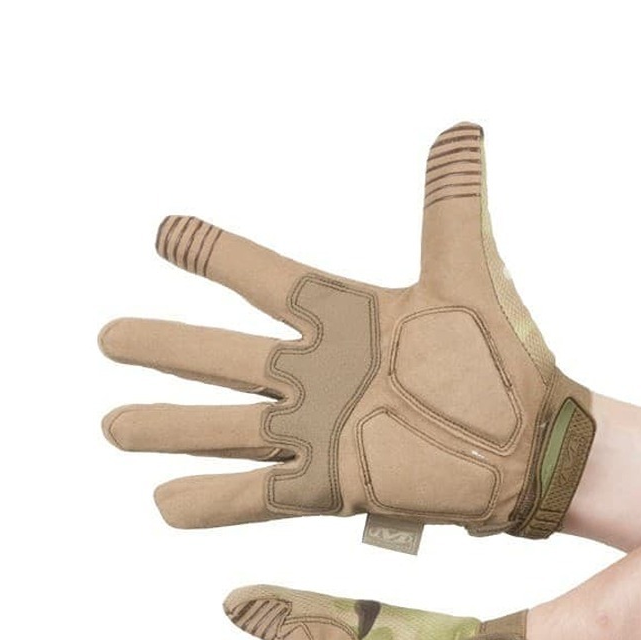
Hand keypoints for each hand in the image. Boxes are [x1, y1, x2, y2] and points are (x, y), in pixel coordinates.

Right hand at [100, 123, 594, 538]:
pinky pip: (258, 497)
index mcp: (345, 322)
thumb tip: (459, 133)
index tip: (165, 233)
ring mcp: (321, 434)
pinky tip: (165, 505)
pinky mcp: (333, 487)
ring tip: (114, 427)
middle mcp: (320, 378)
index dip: (215, 255)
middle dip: (165, 350)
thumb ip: (451, 206)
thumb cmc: (504, 362)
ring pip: (227, 430)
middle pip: (225, 360)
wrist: (532, 445)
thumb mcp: (468, 275)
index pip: (265, 280)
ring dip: (171, 429)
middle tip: (108, 339)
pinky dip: (211, 502)